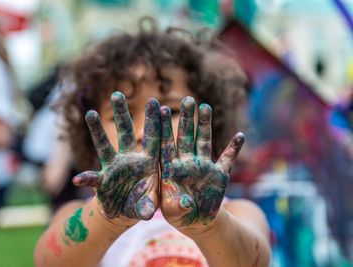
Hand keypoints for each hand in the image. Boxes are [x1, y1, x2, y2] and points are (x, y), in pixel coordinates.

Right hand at [73, 92, 160, 222]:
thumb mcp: (149, 205)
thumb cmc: (143, 203)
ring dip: (97, 130)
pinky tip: (78, 180)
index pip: (152, 138)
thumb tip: (148, 212)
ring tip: (90, 113)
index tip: (155, 101)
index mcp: (147, 162)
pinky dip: (86, 179)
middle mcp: (129, 159)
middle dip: (122, 113)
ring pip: (105, 145)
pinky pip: (92, 178)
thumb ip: (148, 206)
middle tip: (117, 94)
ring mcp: (113, 167)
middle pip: (125, 132)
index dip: (154, 121)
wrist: (126, 212)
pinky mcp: (102, 180)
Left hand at [159, 96, 243, 231]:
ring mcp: (203, 166)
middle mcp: (187, 163)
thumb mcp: (174, 213)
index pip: (166, 144)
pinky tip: (240, 135)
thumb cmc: (178, 215)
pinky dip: (234, 148)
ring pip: (204, 141)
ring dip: (205, 125)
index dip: (163, 127)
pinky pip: (228, 159)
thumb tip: (186, 202)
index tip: (159, 108)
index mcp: (171, 169)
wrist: (196, 221)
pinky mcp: (219, 175)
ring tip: (205, 107)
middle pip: (185, 136)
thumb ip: (176, 207)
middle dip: (186, 118)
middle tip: (187, 99)